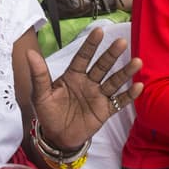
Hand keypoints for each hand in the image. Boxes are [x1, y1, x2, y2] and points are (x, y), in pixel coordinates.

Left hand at [27, 27, 142, 149]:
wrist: (57, 137)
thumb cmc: (48, 113)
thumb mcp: (40, 94)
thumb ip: (38, 75)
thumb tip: (29, 53)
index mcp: (73, 75)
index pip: (83, 57)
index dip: (90, 45)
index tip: (99, 31)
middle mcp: (88, 82)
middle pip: (102, 66)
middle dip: (111, 54)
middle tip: (121, 42)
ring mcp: (98, 95)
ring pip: (114, 81)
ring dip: (125, 72)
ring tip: (137, 62)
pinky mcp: (105, 110)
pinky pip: (119, 101)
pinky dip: (129, 95)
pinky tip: (139, 86)